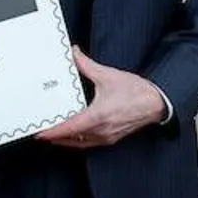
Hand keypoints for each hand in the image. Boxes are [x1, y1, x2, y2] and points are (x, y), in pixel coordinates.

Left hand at [35, 47, 166, 148]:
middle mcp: (101, 130)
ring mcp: (106, 137)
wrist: (156, 103)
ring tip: (53, 133)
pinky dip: (77, 140)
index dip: (53, 132)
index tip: (40, 133)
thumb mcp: (108, 75)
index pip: (69, 128)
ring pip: (79, 143)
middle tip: (41, 131)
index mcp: (98, 116)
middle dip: (55, 136)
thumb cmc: (136, 92)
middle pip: (71, 139)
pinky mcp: (111, 138)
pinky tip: (73, 133)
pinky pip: (89, 143)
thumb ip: (87, 65)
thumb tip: (74, 53)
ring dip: (65, 140)